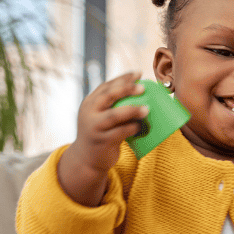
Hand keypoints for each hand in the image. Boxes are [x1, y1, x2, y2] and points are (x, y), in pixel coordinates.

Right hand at [57, 72, 147, 205]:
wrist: (86, 159)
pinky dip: (131, 128)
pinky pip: (119, 133)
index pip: (106, 86)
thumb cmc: (101, 134)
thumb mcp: (101, 117)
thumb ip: (113, 106)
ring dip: (132, 110)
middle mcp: (89, 112)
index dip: (122, 79)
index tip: (138, 73)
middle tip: (142, 88)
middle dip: (126, 89)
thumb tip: (142, 94)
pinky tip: (140, 127)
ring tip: (147, 109)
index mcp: (90, 103)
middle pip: (108, 96)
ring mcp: (94, 127)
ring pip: (114, 115)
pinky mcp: (101, 141)